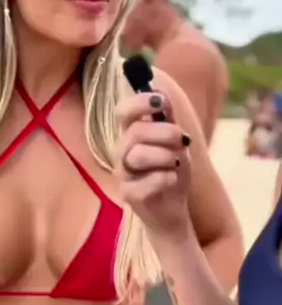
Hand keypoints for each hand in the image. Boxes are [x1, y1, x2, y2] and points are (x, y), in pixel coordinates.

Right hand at [115, 90, 191, 235]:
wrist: (172, 209)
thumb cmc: (171, 171)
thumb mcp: (176, 141)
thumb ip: (168, 119)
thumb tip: (161, 95)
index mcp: (131, 134)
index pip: (123, 111)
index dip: (139, 102)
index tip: (161, 103)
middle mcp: (122, 151)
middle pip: (134, 132)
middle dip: (164, 132)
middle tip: (182, 139)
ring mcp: (123, 174)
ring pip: (138, 155)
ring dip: (165, 156)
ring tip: (176, 163)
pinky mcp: (129, 195)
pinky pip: (147, 181)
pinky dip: (166, 178)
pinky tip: (173, 180)